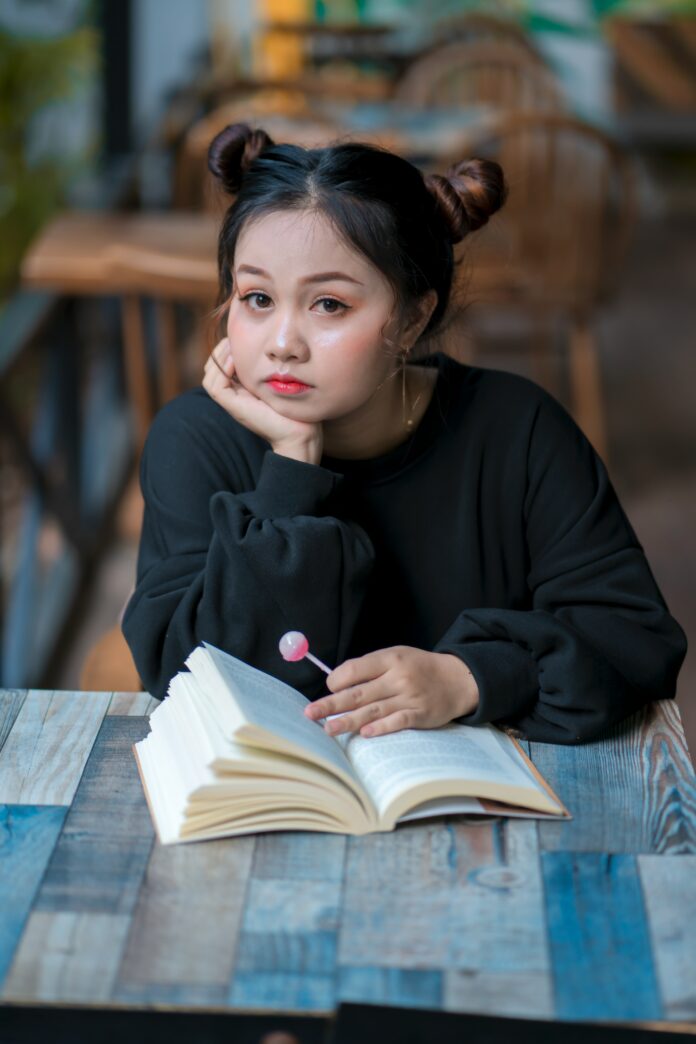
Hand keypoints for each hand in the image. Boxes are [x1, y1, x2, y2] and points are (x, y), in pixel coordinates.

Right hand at [203, 338, 322, 462]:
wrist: (301, 433)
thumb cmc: (297, 408)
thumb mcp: (281, 382)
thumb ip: (272, 369)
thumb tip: (272, 348)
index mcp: (244, 391)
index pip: (223, 367)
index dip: (226, 351)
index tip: (240, 339)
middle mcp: (235, 396)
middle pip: (212, 370)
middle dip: (220, 351)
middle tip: (233, 339)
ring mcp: (233, 403)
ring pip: (210, 377)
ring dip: (218, 358)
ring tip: (232, 346)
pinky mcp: (233, 407)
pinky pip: (215, 386)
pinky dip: (221, 370)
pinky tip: (236, 359)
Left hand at [304, 646, 478, 737]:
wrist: (457, 679)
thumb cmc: (419, 668)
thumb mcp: (397, 657)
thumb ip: (371, 668)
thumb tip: (337, 684)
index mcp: (390, 658)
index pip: (356, 668)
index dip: (337, 680)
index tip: (329, 689)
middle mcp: (398, 677)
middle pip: (359, 693)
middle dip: (332, 704)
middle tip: (311, 713)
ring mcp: (410, 696)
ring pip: (373, 710)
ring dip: (348, 721)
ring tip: (328, 729)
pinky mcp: (421, 714)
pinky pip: (398, 721)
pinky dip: (382, 728)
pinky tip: (365, 733)